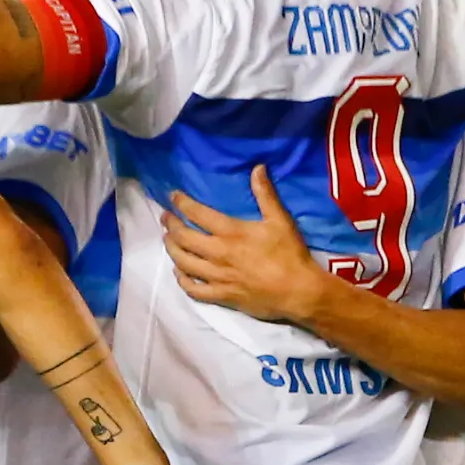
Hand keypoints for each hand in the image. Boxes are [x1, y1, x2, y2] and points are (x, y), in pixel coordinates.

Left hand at [162, 176, 339, 327]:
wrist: (298, 291)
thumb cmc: (290, 254)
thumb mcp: (280, 220)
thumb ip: (265, 194)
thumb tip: (257, 168)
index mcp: (231, 232)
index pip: (197, 214)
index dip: (182, 203)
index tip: (173, 197)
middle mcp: (218, 253)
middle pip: (184, 238)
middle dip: (171, 225)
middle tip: (166, 218)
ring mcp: (218, 277)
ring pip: (184, 263)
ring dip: (172, 249)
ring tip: (168, 241)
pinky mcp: (222, 296)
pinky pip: (193, 289)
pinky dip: (182, 280)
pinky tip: (180, 273)